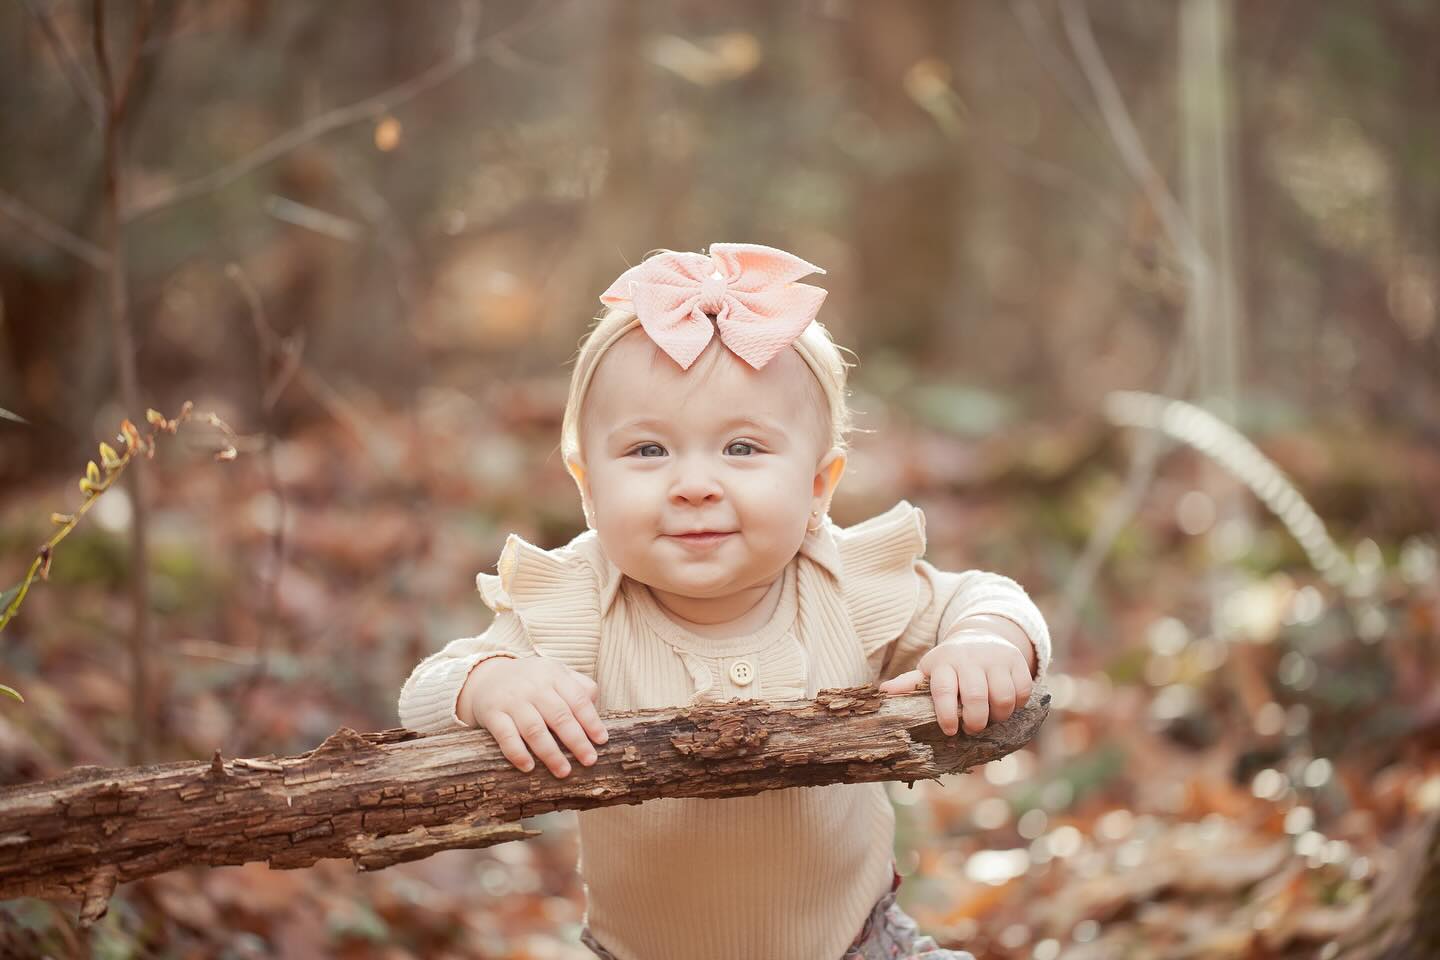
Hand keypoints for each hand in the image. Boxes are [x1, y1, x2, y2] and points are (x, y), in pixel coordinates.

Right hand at [457, 656, 607, 777]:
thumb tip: (595, 708)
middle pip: (559, 716)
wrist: (486, 676)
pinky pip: (506, 736)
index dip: (591, 721)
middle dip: (576, 741)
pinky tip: (529, 767)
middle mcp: (533, 686)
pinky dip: (518, 753)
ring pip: (534, 729)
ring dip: (551, 753)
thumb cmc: (532, 681)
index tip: (601, 741)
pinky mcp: (492, 714)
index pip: (577, 699)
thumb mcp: (556, 674)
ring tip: (564, 771)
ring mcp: (511, 700)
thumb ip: (579, 686)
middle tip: (589, 760)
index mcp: (553, 675)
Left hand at [878, 632, 1032, 735]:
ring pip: (1003, 696)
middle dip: (975, 721)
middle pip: (976, 697)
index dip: (946, 714)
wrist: (982, 636)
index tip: (949, 730)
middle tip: (972, 728)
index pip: (943, 690)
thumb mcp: (930, 670)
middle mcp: (970, 658)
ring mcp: (995, 658)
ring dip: (998, 716)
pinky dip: (1017, 705)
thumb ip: (910, 683)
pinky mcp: (1017, 661)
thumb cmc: (951, 664)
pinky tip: (1006, 706)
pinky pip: (1022, 691)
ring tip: (990, 719)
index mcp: (944, 662)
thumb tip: (883, 693)